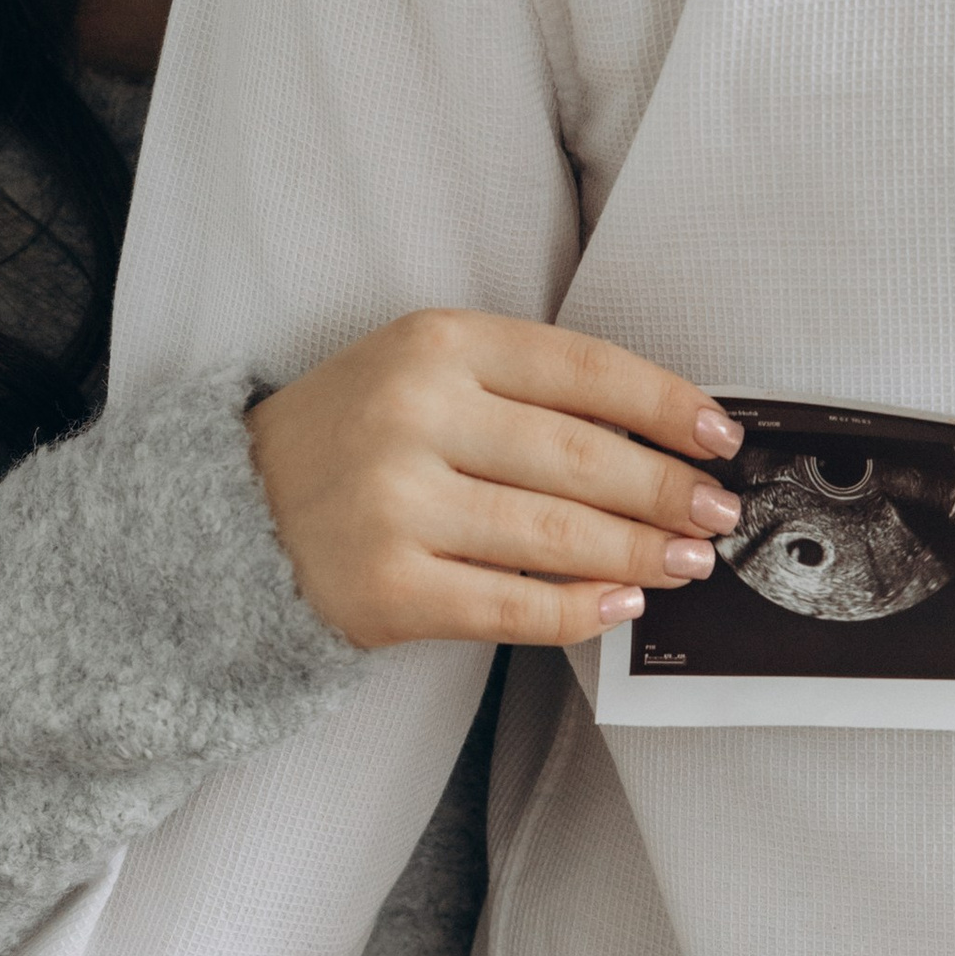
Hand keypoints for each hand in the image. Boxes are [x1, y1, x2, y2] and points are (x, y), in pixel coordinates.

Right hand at [246, 312, 742, 650]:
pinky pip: (510, 606)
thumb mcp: (426, 374)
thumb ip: (526, 393)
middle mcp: (415, 416)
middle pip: (581, 458)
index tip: (721, 437)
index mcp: (435, 344)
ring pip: (556, 536)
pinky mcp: (387, 588)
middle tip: (717, 515)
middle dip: (668, 492)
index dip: (666, 405)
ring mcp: (396, 506)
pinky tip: (619, 607)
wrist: (233, 514)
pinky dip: (578, 611)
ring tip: (686, 563)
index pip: (583, 369)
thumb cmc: (354, 439)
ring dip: (640, 556)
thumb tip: (661, 441)